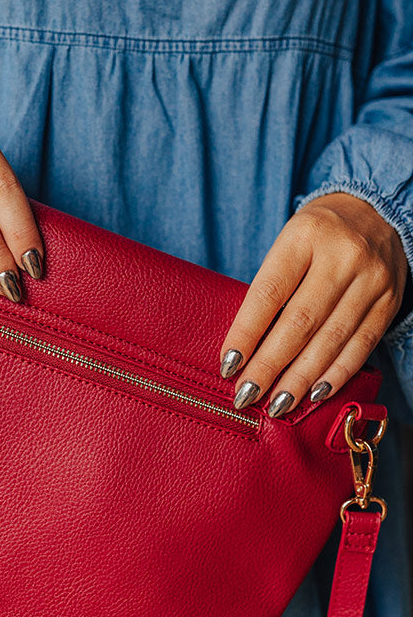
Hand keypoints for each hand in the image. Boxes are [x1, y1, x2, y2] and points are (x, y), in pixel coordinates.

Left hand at [218, 192, 409, 415]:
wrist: (375, 212)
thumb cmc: (316, 236)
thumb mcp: (288, 245)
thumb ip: (270, 288)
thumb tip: (244, 350)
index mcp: (304, 236)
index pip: (268, 293)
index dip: (246, 333)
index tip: (228, 365)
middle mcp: (342, 256)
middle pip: (300, 322)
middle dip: (270, 365)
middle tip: (246, 395)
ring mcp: (370, 280)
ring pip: (331, 339)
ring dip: (300, 379)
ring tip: (277, 404)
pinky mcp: (389, 301)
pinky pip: (361, 345)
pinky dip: (336, 374)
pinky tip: (315, 394)